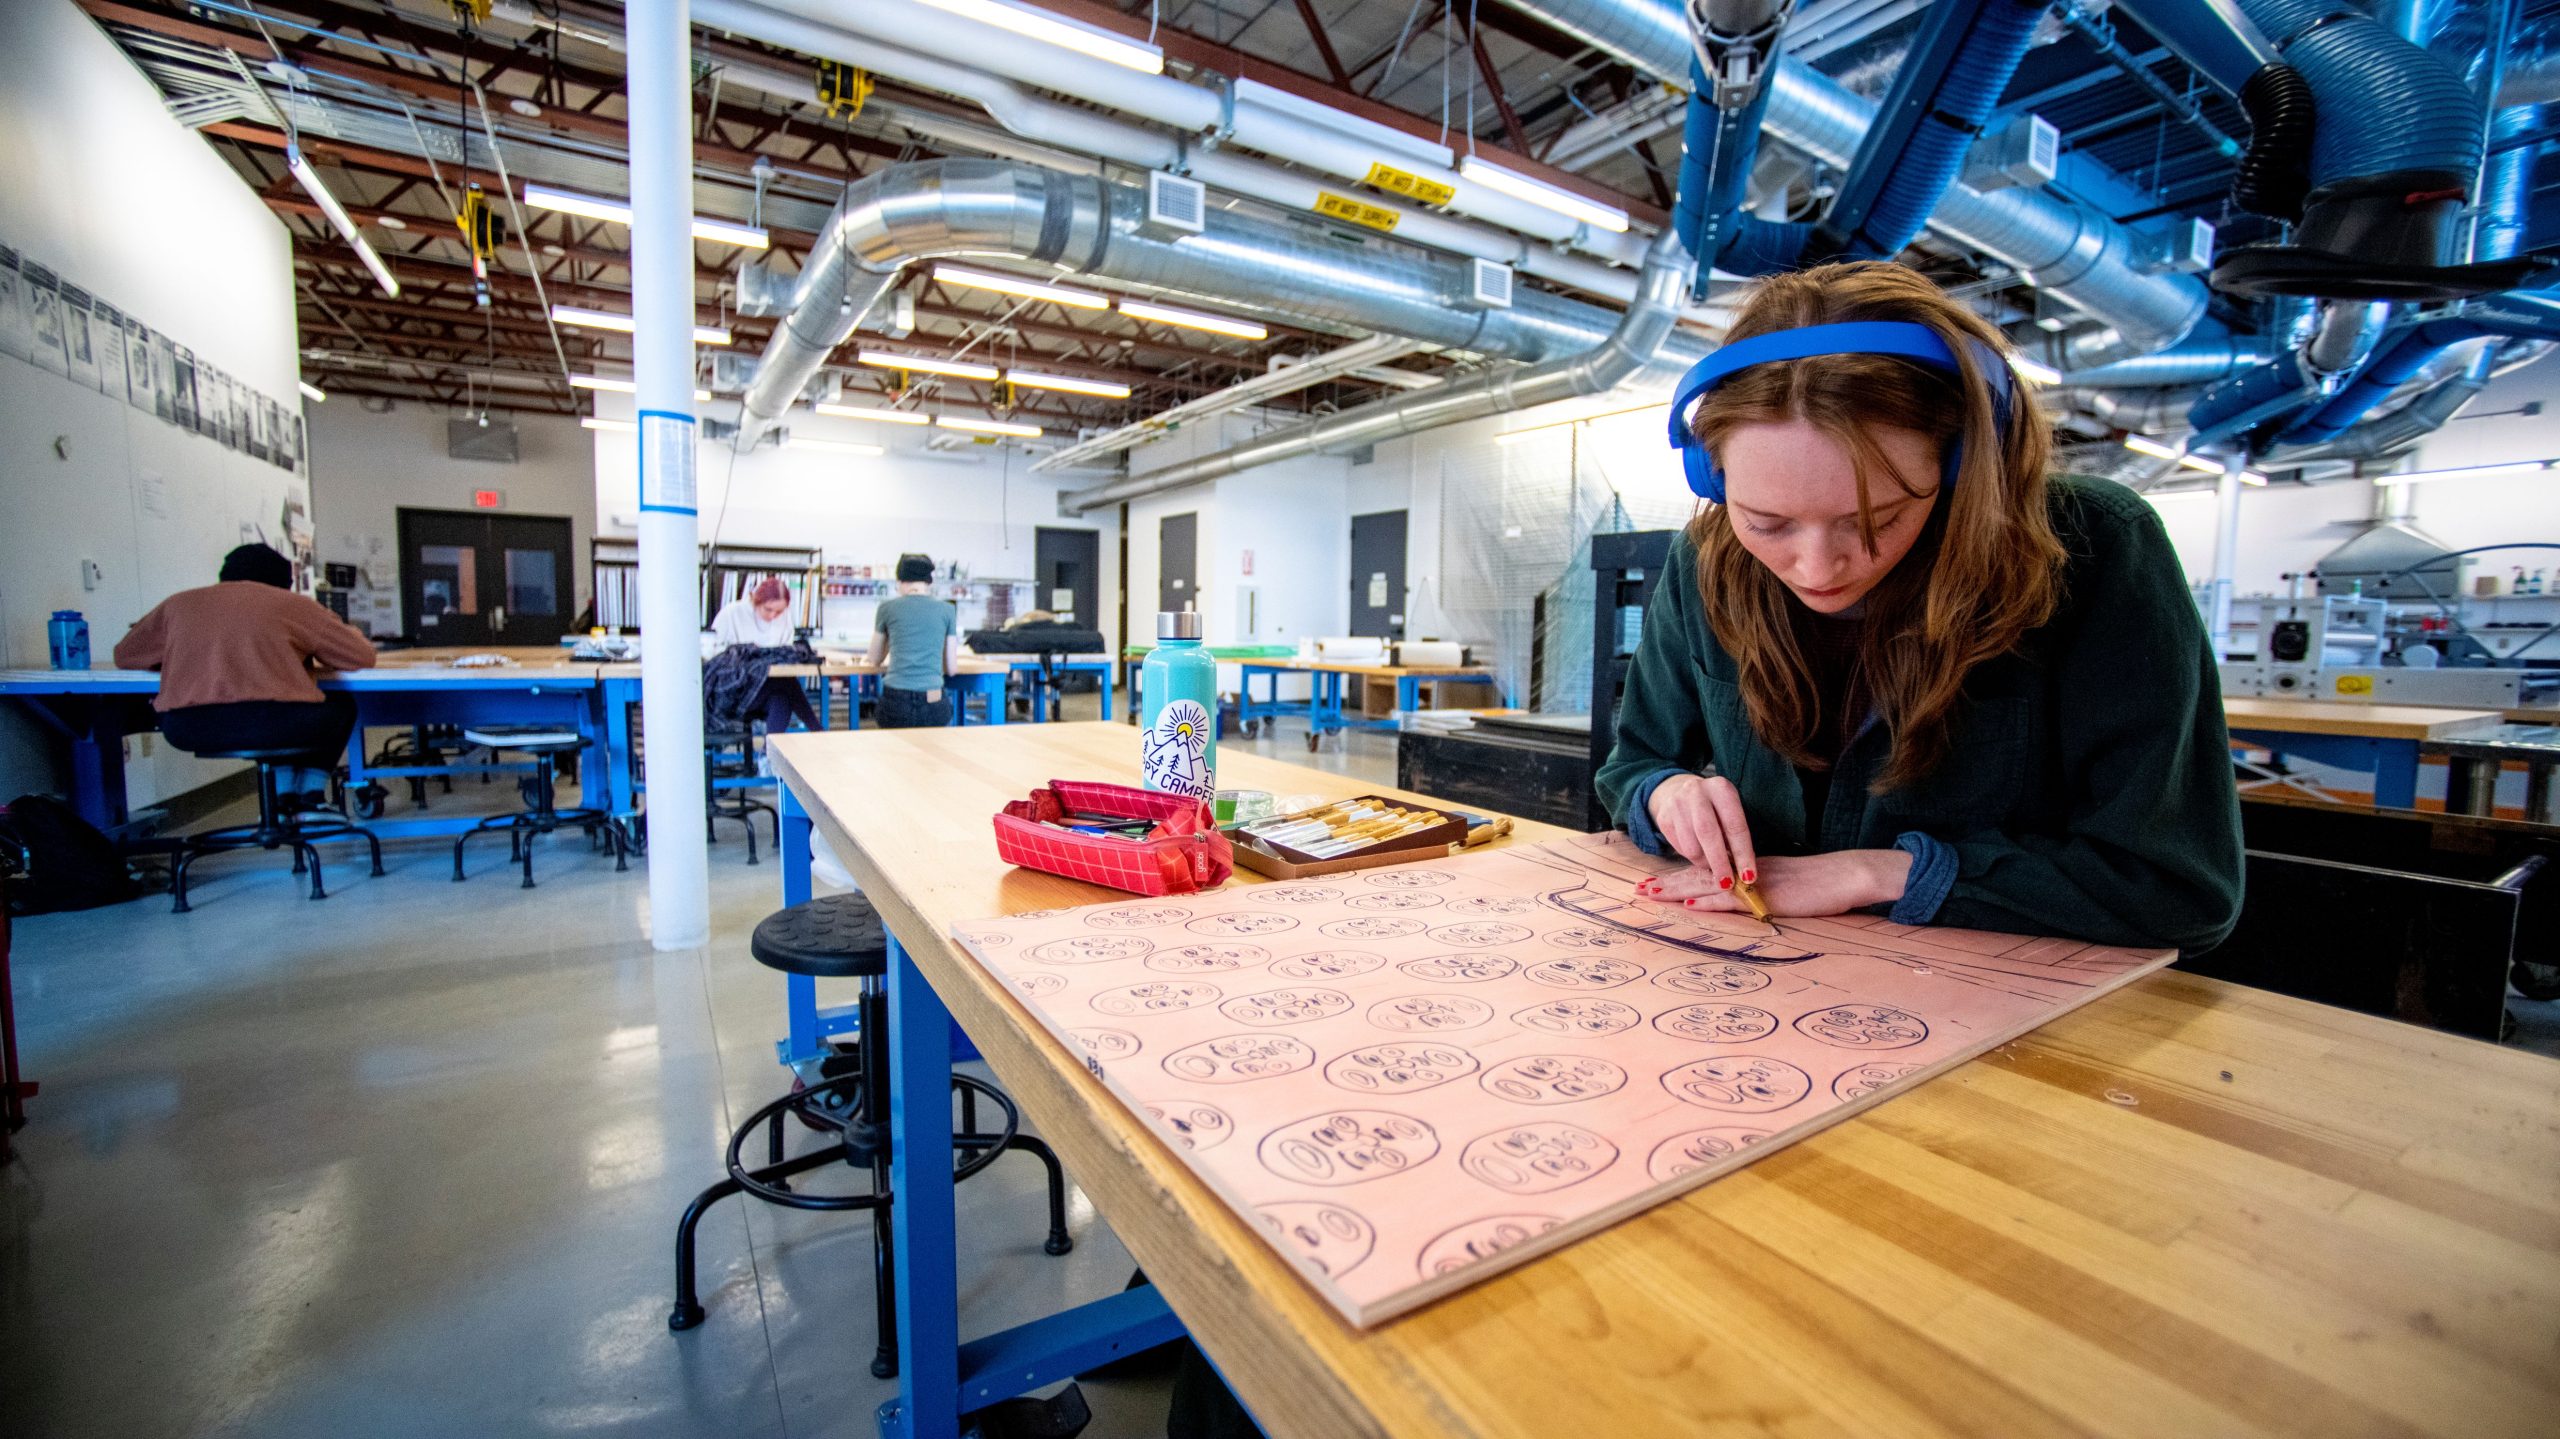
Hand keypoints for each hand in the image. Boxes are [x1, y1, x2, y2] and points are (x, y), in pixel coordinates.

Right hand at [1641, 774, 1756, 895]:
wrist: (1680, 791)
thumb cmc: (1715, 808)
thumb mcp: (1729, 811)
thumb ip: (1735, 835)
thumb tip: (1743, 872)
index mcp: (1721, 788)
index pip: (1734, 825)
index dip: (1743, 854)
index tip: (1749, 877)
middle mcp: (1696, 792)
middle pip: (1708, 834)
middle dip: (1719, 863)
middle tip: (1727, 884)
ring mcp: (1676, 804)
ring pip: (1691, 846)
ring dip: (1705, 863)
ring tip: (1714, 865)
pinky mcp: (1663, 818)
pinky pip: (1679, 848)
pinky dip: (1692, 858)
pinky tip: (1700, 852)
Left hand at [1649, 850, 1911, 917]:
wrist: (1846, 875)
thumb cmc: (1821, 884)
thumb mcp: (1784, 886)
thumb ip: (1760, 893)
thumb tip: (1743, 902)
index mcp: (1748, 868)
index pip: (1707, 871)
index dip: (1680, 877)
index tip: (1655, 882)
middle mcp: (1745, 871)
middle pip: (1699, 875)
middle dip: (1668, 883)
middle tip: (1639, 889)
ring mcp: (1754, 882)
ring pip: (1709, 884)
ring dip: (1678, 889)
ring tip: (1652, 893)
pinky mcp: (1767, 896)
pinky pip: (1734, 899)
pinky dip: (1711, 902)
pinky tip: (1692, 904)